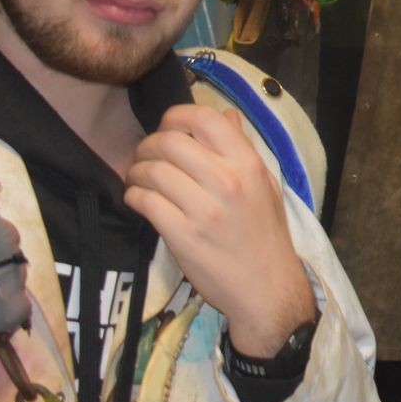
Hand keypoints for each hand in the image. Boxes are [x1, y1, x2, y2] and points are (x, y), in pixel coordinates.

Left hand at [123, 106, 316, 357]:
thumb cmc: (265, 233)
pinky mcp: (182, 235)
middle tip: (145, 156)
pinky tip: (139, 200)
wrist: (266, 286)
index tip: (169, 128)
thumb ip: (242, 148)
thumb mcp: (263, 183)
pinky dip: (134, 196)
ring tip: (138, 179)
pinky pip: (145, 202)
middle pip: (170, 141)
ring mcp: (203, 209)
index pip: (206, 118)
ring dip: (136, 172)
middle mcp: (227, 180)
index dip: (177, 116)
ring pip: (152, 171)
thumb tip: (225, 115)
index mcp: (248, 163)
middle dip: (148, 145)